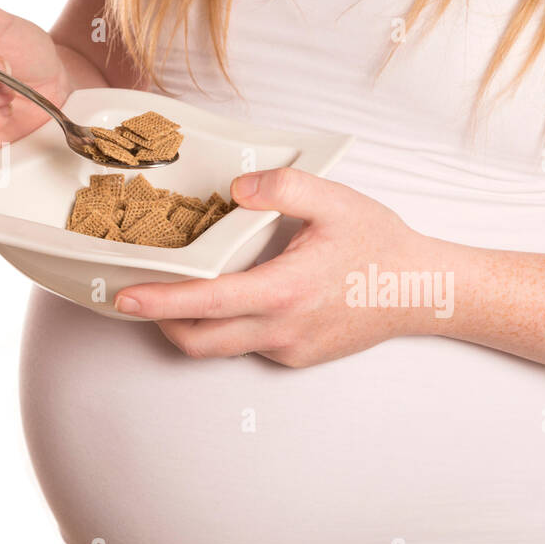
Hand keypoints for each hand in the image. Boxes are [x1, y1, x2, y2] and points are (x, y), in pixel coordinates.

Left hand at [113, 168, 444, 366]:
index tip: (123, 296)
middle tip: (139, 296)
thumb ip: (283, 186)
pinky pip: (251, 346)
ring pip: (222, 348)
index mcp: (283, 291)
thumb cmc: (380, 246)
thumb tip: (238, 187)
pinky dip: (232, 326)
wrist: (421, 291)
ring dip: (194, 325)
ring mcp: (289, 349)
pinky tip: (240, 298)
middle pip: (198, 342)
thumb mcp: (335, 200)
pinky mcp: (299, 357)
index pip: (204, 303)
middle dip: (160, 323)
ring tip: (182, 294)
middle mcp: (281, 329)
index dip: (157, 302)